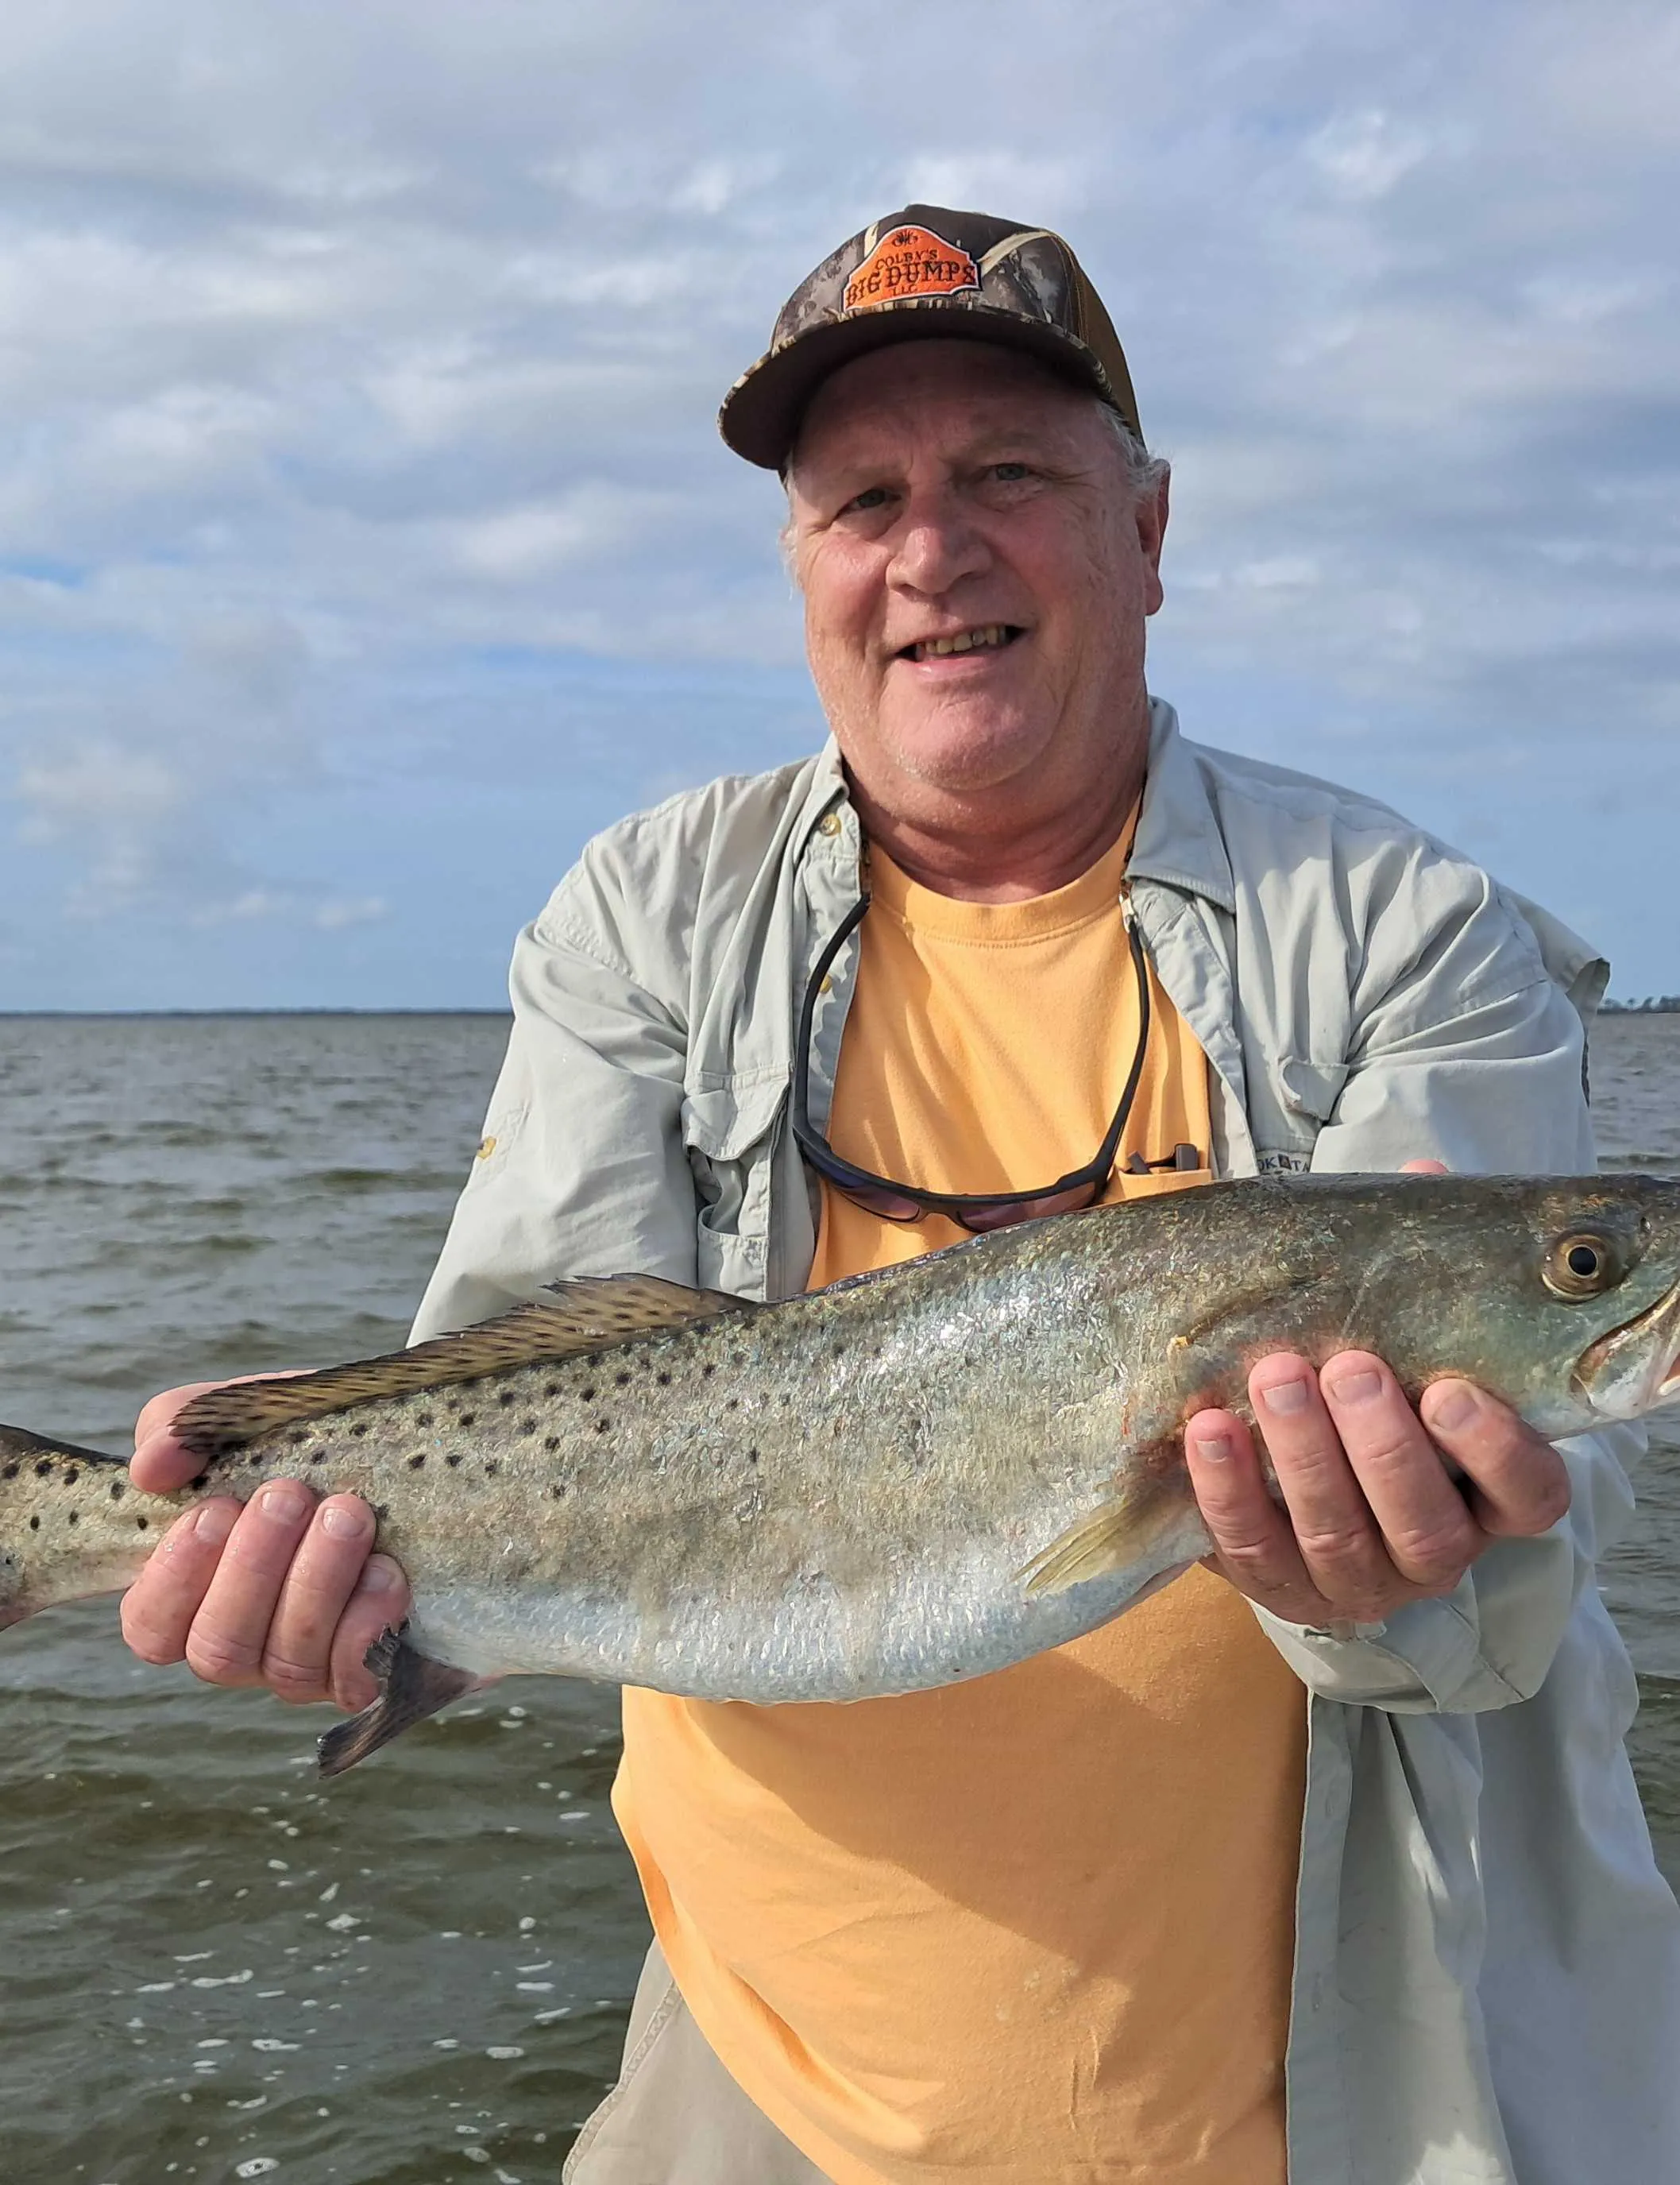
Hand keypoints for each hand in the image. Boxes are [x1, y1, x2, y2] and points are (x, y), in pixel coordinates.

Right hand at [119, 1379, 410, 1709]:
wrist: (403, 1448)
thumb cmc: (302, 1438)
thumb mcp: (241, 1416)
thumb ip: (183, 1428)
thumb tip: (150, 1469)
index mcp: (195, 1593)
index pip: (151, 1627)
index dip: (174, 1579)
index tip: (215, 1510)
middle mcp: (242, 1641)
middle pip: (218, 1648)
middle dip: (252, 1570)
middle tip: (287, 1496)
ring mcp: (303, 1665)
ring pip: (287, 1664)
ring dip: (316, 1584)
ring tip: (346, 1514)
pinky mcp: (368, 1670)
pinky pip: (353, 1682)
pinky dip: (367, 1627)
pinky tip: (385, 1571)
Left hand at [1183, 1352, 1572, 1627]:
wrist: (1299, 1495)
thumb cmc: (1375, 1414)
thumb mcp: (1416, 1390)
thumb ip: (1421, 1355)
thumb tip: (1390, 1269)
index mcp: (1489, 1506)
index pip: (1528, 1495)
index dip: (1496, 1451)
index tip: (1450, 1391)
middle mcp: (1433, 1556)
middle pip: (1423, 1524)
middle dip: (1383, 1445)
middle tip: (1350, 1369)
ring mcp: (1355, 1583)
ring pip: (1335, 1535)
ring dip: (1303, 1454)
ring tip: (1276, 1378)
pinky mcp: (1279, 1588)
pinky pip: (1252, 1548)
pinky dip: (1228, 1487)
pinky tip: (1208, 1427)